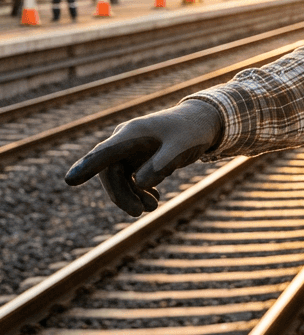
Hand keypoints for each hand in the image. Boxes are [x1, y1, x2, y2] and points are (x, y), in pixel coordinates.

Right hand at [65, 100, 223, 216]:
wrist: (203, 122)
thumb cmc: (191, 132)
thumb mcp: (182, 148)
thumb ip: (162, 165)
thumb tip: (140, 184)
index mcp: (132, 133)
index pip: (104, 152)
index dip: (88, 167)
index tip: (69, 181)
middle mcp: (125, 140)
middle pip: (110, 172)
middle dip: (121, 195)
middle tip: (140, 212)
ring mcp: (129, 150)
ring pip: (119, 179)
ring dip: (131, 196)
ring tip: (152, 208)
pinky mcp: (136, 158)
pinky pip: (129, 179)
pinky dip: (138, 192)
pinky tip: (153, 200)